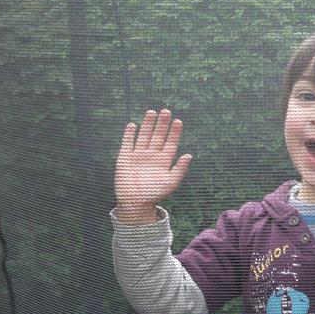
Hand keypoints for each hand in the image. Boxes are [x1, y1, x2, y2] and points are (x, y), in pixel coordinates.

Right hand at [114, 109, 191, 223]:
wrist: (135, 202)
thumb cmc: (155, 194)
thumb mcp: (171, 182)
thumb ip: (180, 169)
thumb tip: (189, 155)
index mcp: (164, 160)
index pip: (170, 143)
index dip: (174, 132)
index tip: (178, 121)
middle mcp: (152, 155)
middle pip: (158, 136)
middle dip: (162, 124)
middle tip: (166, 111)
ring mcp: (138, 155)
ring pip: (144, 136)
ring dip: (147, 124)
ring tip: (152, 112)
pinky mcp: (125, 158)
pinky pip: (127, 144)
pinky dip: (129, 135)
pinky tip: (132, 125)